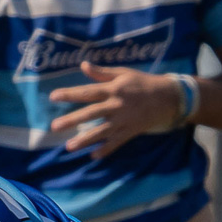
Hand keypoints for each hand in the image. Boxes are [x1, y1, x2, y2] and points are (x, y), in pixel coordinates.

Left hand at [48, 63, 187, 157]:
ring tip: (68, 147)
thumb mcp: (123, 73)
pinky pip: (116, 143)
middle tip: (54, 127)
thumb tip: (83, 65)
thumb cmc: (142, 83)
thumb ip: (102, 72)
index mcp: (113, 89)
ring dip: (84, 140)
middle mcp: (116, 105)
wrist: (167, 98)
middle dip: (72, 120)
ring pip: (101, 131)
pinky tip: (93, 156)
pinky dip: (105, 150)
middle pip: (90, 113)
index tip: (53, 96)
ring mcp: (123, 121)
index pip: (87, 92)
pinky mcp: (130, 132)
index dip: (70, 94)